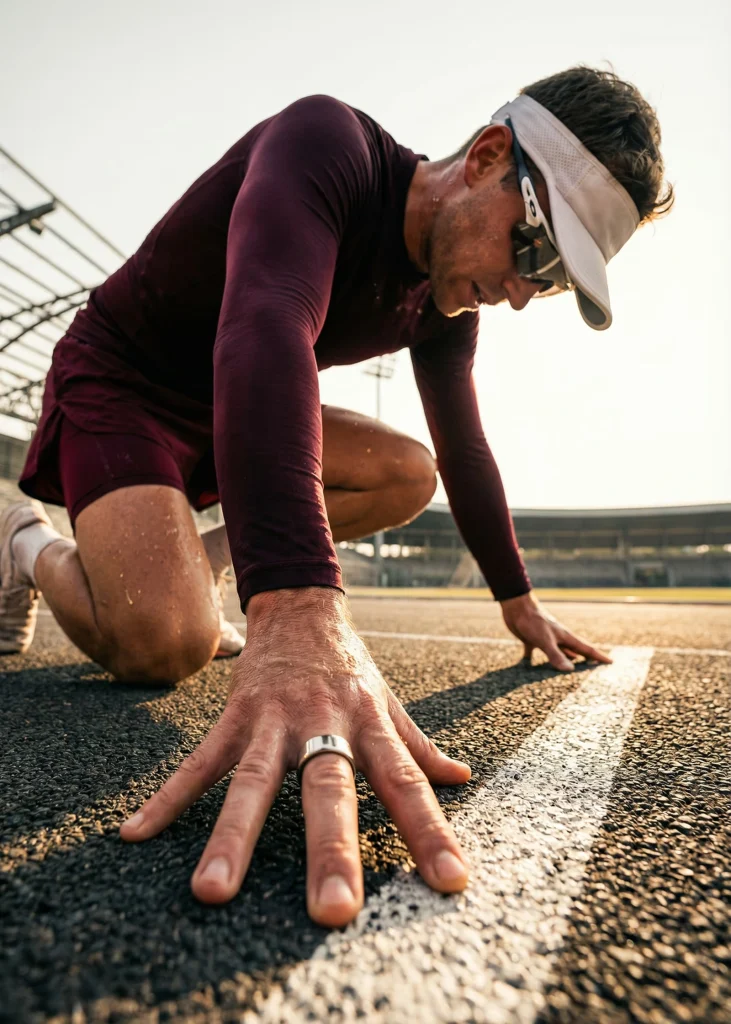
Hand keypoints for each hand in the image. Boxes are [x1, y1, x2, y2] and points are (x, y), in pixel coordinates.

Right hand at [120, 587, 470, 926]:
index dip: (430, 831)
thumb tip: (463, 778)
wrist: (300, 606)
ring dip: (233, 836)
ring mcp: (273, 720)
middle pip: (328, 789)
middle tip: (334, 911)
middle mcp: (323, 722)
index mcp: (369, 724)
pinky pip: (199, 762)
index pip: (407, 783)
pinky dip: (168, 797)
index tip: (450, 882)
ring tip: (212, 891)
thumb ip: (419, 746)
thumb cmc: (348, 666)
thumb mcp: (389, 702)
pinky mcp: (234, 717)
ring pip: (253, 782)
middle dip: (331, 849)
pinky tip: (136, 833)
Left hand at [500, 591, 611, 671]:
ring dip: (564, 660)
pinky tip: (530, 669)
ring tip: (570, 671)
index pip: (586, 649)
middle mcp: (558, 639)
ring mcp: (545, 639)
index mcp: (565, 638)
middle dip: (585, 661)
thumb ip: (556, 655)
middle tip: (594, 671)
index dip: (598, 656)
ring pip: (559, 652)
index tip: (610, 662)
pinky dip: (535, 661)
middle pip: (575, 652)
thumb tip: (570, 670)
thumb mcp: (545, 640)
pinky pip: (536, 653)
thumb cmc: (533, 621)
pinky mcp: (532, 640)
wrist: (516, 607)